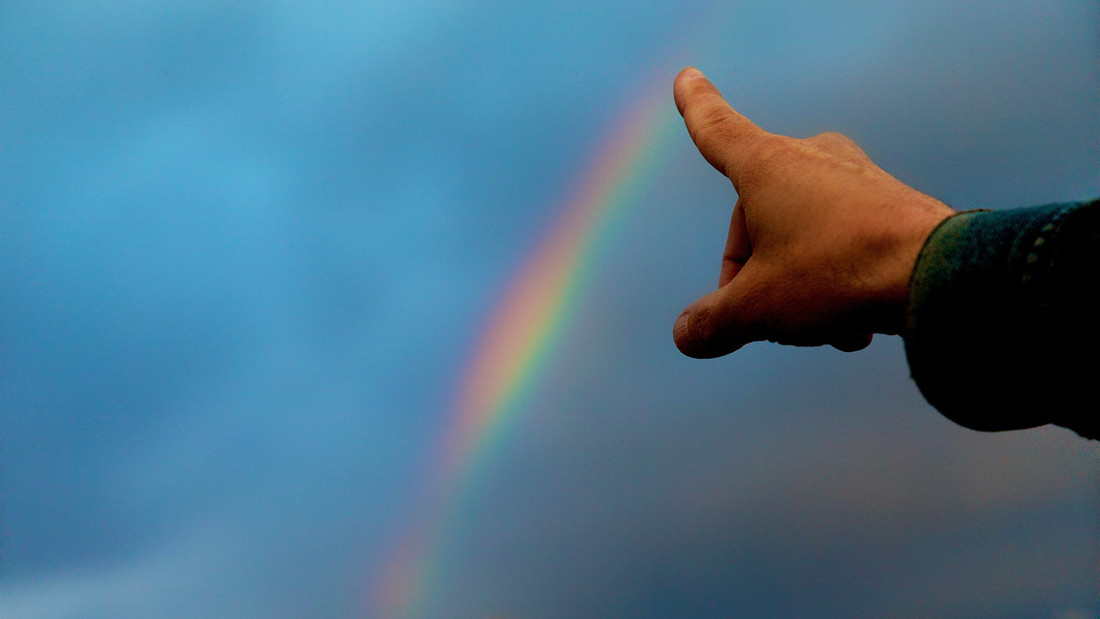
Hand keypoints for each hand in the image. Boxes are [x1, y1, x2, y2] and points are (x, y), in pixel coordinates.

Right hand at [672, 67, 954, 356]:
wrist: (939, 275)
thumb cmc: (837, 274)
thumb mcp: (759, 308)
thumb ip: (714, 322)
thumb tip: (688, 335)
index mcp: (766, 167)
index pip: (718, 132)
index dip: (696, 108)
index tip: (687, 76)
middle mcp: (810, 159)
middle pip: (756, 218)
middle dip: (752, 274)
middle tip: (763, 317)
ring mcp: (854, 178)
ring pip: (800, 237)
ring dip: (799, 288)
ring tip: (824, 327)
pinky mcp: (888, 203)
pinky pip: (841, 243)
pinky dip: (836, 283)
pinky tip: (855, 327)